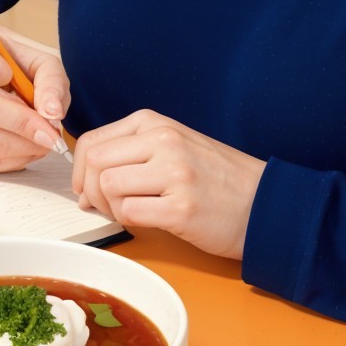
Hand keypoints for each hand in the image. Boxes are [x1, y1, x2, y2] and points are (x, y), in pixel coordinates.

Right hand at [0, 20, 69, 172]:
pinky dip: (14, 160)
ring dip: (25, 146)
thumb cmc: (4, 64)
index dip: (4, 73)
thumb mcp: (30, 55)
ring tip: (44, 141)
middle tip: (53, 134)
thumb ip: (49, 77)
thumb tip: (53, 113)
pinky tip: (27, 149)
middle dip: (26, 124)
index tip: (20, 80)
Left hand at [72, 110, 265, 259]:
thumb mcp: (173, 147)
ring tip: (131, 213)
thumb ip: (130, 155)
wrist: (265, 202)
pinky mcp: (181, 207)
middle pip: (95, 162)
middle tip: (103, 207)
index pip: (93, 141)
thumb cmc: (216, 178)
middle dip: (89, 190)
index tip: (87, 188)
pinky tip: (149, 220)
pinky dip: (129, 222)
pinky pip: (130, 213)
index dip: (80, 171)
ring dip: (110, 208)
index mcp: (156, 123)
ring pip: (108, 187)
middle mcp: (164, 141)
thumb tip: (85, 184)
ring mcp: (174, 173)